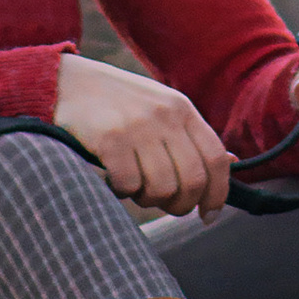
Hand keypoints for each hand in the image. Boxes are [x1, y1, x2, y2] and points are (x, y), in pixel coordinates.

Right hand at [54, 53, 229, 213]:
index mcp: (183, 109)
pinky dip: (120, 191)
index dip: (217, 194)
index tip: (208, 215)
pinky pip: (128, 185)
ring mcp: (138, 126)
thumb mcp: (160, 109)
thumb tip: (234, 162)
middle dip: (180, 205)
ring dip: (147, 199)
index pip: (216, 159)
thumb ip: (191, 136)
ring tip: (133, 186)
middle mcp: (166, 116)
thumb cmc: (116, 104)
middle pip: (192, 180)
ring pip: (162, 189)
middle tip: (162, 204)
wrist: (65, 82)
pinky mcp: (110, 138)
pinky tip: (111, 178)